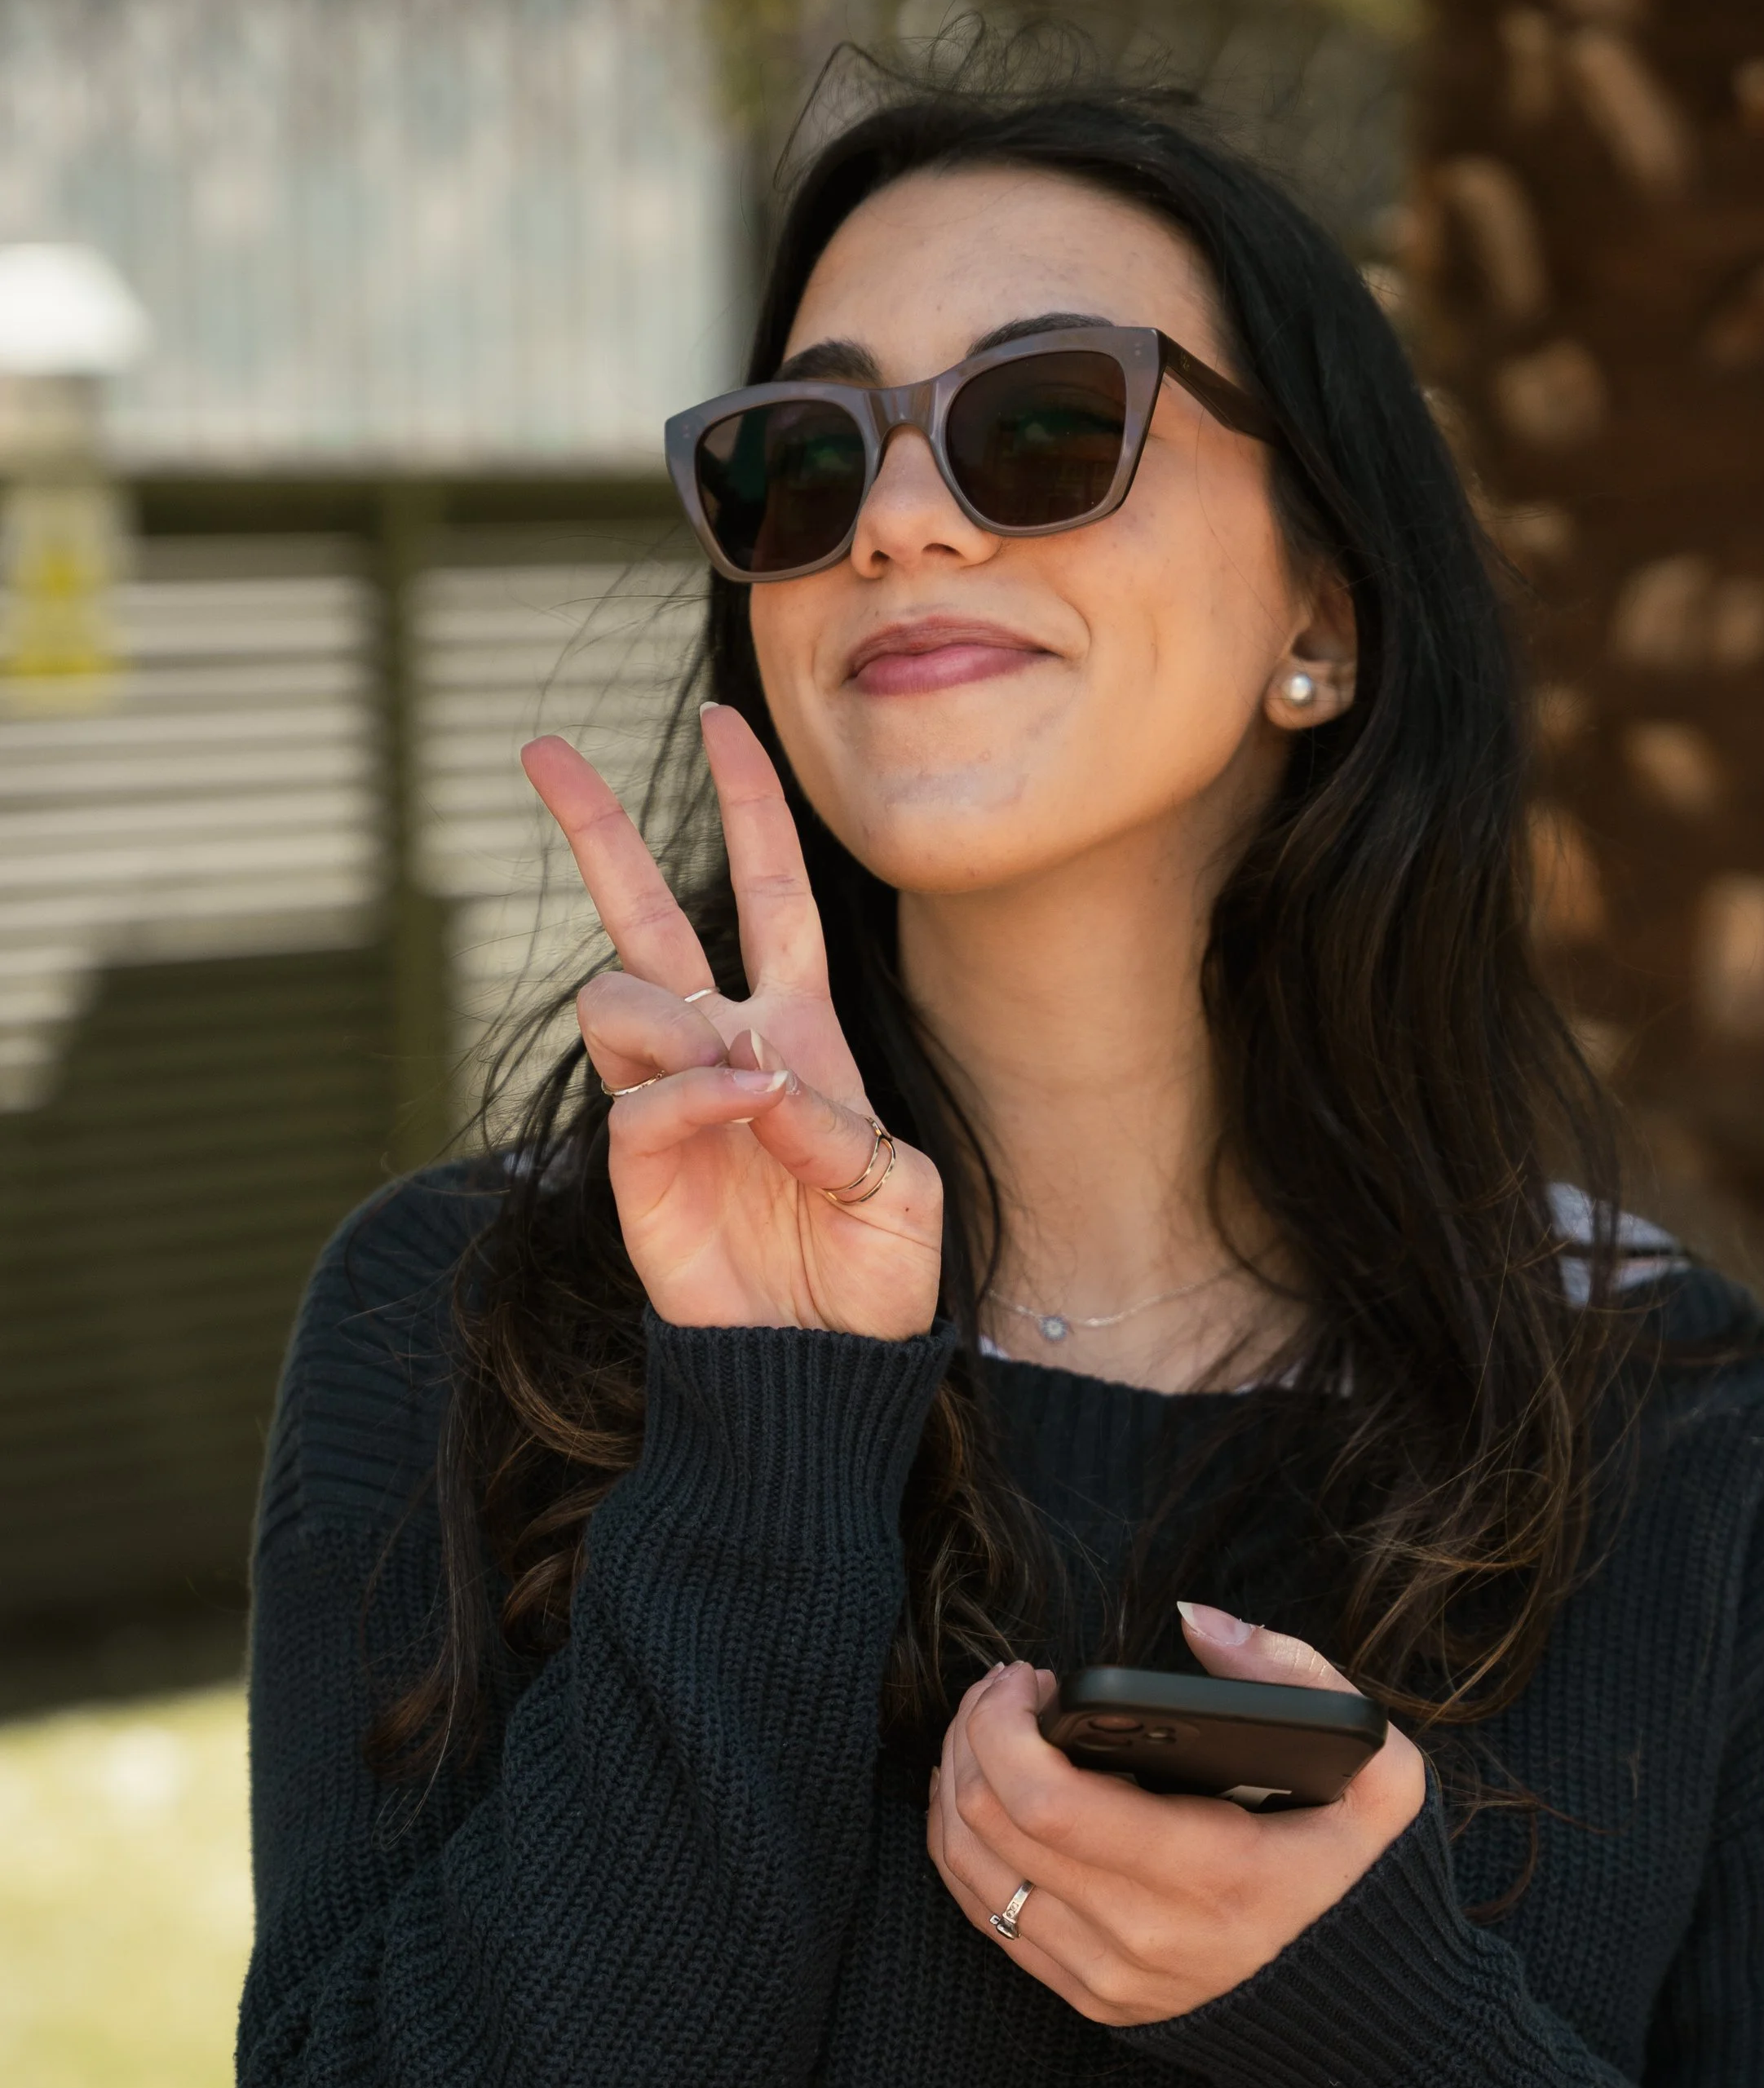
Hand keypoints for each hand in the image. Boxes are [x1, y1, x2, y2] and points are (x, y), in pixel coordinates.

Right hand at [521, 707, 942, 1336]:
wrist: (827, 1369)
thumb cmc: (875, 1279)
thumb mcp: (899, 1191)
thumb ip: (839, 1126)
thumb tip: (754, 1079)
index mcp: (798, 1032)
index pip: (769, 893)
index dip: (750, 806)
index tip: (725, 718)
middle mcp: (721, 1051)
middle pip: (643, 913)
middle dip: (594, 828)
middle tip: (540, 749)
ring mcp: (669, 1106)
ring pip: (620, 1000)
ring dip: (675, 1021)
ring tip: (734, 1082)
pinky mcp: (638, 1172)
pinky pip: (641, 1097)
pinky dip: (693, 1092)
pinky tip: (742, 1107)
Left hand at [926, 1606, 1427, 2024]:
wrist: (1364, 2020)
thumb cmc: (1363, 1879)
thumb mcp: (1383, 1774)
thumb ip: (1299, 1680)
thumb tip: (1199, 1621)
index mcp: (1209, 1875)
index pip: (1047, 1801)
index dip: (1003, 1725)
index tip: (1027, 1678)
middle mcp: (1143, 1936)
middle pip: (991, 1825)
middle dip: (974, 1733)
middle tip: (1007, 1689)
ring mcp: (1105, 1976)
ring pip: (969, 1869)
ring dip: (958, 1781)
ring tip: (991, 1729)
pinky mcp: (1085, 1995)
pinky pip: (984, 1912)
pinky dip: (964, 1842)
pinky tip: (986, 1793)